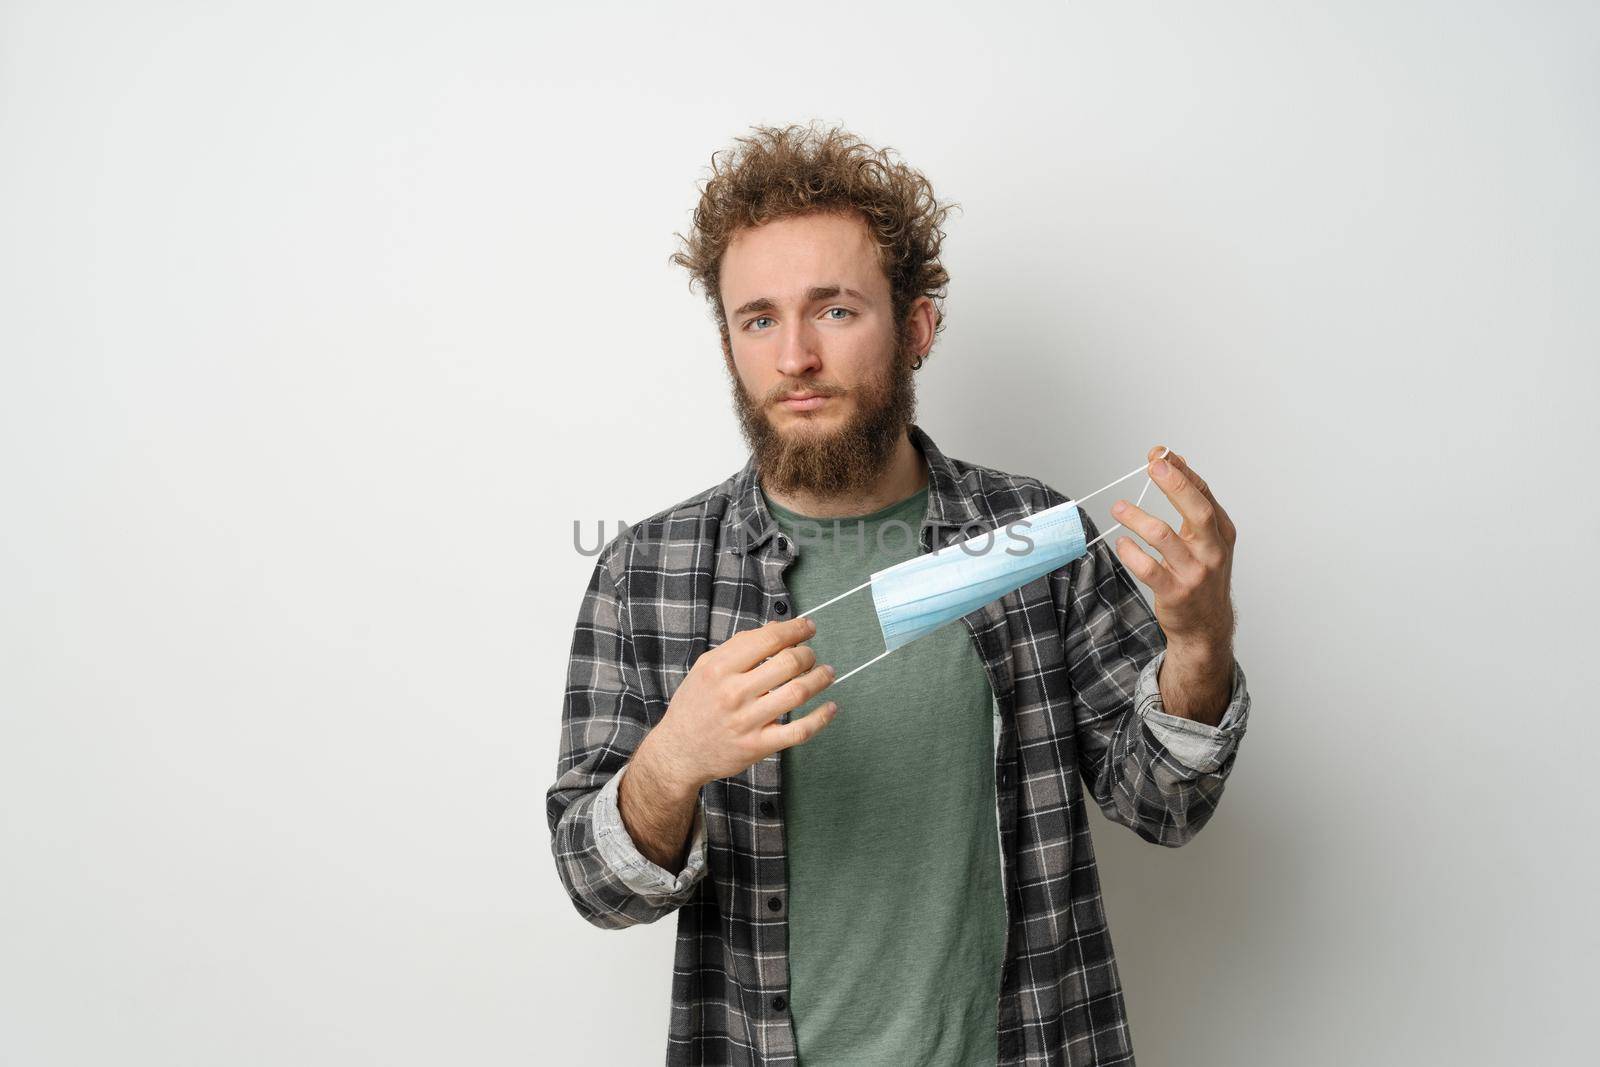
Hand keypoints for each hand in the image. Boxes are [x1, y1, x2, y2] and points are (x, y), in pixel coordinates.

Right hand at [645, 616, 837, 790]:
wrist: (679, 752)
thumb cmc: (695, 705)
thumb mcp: (707, 668)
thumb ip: (741, 646)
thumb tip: (779, 628)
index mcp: (719, 668)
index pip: (768, 640)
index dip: (795, 629)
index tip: (808, 627)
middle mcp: (733, 693)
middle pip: (787, 663)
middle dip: (808, 654)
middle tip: (812, 654)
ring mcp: (747, 721)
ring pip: (797, 693)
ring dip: (820, 679)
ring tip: (827, 673)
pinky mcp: (758, 746)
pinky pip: (799, 731)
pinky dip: (821, 718)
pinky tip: (830, 707)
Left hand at [1109, 445, 1237, 654]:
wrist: (1206, 626)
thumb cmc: (1202, 575)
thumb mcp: (1205, 540)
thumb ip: (1191, 504)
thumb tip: (1174, 461)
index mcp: (1221, 533)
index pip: (1203, 494)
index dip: (1182, 472)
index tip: (1161, 454)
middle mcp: (1212, 551)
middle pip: (1196, 510)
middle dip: (1174, 484)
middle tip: (1153, 465)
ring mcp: (1195, 573)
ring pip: (1164, 537)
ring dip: (1137, 518)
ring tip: (1118, 508)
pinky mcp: (1175, 592)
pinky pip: (1148, 568)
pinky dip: (1130, 552)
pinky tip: (1121, 543)